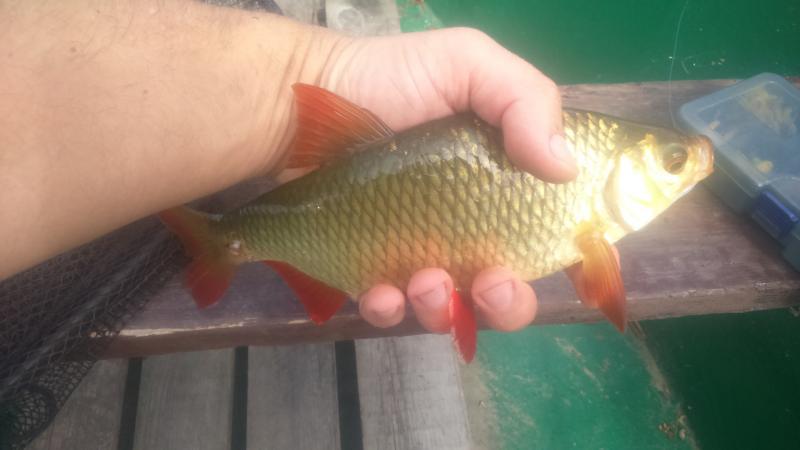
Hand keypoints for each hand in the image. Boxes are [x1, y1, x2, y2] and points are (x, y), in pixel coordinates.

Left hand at [318, 28, 581, 331]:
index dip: (577, 258)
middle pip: (508, 291)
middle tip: (491, 284)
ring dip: (446, 308)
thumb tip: (566, 168)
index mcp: (503, 185)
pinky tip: (382, 289)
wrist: (306, 100)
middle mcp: (468, 228)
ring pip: (450, 310)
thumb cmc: (391, 79)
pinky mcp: (372, 270)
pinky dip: (391, 308)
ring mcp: (420, 254)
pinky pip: (390, 309)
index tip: (579, 269)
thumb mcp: (467, 63)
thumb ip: (525, 98)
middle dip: (508, 302)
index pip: (554, 232)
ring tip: (425, 280)